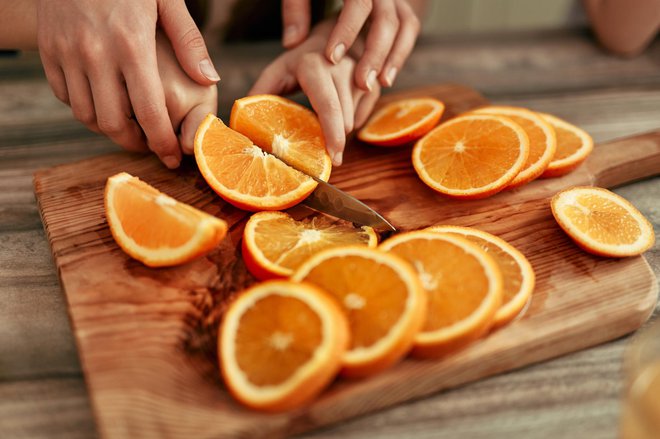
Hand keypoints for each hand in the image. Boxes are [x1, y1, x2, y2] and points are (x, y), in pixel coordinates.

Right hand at [36, 0, 219, 167]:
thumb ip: (188, 41)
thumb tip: (210, 81)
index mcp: (132, 44)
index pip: (149, 112)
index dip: (162, 142)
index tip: (172, 157)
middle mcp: (95, 53)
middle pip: (113, 123)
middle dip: (135, 144)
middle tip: (150, 145)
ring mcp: (66, 53)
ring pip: (85, 115)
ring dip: (109, 130)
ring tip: (129, 129)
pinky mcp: (47, 50)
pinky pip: (64, 96)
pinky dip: (84, 108)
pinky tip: (104, 103)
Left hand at [251, 25, 380, 165]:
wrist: (333, 37)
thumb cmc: (301, 60)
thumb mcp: (278, 72)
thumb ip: (260, 94)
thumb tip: (239, 123)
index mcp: (315, 66)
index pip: (329, 106)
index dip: (332, 135)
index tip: (332, 158)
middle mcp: (342, 68)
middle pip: (343, 120)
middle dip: (334, 141)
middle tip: (325, 155)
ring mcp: (361, 75)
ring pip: (354, 121)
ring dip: (339, 131)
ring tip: (327, 126)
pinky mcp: (373, 84)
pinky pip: (363, 117)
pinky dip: (350, 123)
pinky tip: (340, 115)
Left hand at [281, 0, 421, 90]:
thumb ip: (295, 9)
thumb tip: (292, 42)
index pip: (358, 3)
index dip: (347, 30)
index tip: (332, 58)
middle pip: (385, 19)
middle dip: (374, 53)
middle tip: (361, 83)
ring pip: (403, 25)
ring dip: (393, 57)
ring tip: (378, 85)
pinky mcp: (399, 7)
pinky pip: (409, 29)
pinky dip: (401, 53)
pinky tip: (386, 79)